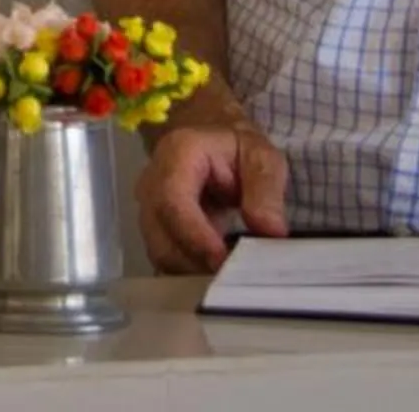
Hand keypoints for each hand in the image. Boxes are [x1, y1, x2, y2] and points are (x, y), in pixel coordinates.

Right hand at [135, 119, 290, 272]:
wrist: (210, 141)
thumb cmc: (235, 147)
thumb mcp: (261, 156)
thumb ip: (266, 190)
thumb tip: (270, 231)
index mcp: (177, 154)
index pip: (173, 201)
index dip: (195, 235)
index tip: (223, 261)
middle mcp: (152, 182)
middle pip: (161, 234)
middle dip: (196, 261)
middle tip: (235, 276)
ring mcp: (149, 207)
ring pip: (160, 252)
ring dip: (194, 269)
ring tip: (230, 274)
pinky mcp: (154, 229)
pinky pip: (166, 258)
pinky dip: (190, 270)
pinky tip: (218, 271)